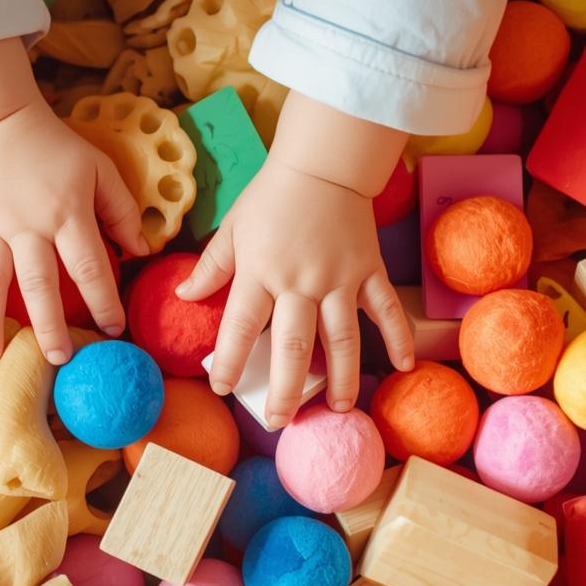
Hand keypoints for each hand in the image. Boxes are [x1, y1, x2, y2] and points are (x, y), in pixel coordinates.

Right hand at [0, 39, 147, 363]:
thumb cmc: (55, 146)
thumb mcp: (100, 169)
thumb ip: (122, 211)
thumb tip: (141, 251)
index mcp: (67, 214)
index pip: (89, 268)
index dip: (104, 302)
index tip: (113, 329)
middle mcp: (28, 226)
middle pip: (39, 285)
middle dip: (49, 325)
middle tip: (58, 358)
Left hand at [178, 93, 414, 428]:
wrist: (323, 163)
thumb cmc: (272, 197)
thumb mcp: (233, 228)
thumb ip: (211, 266)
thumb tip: (185, 296)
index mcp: (260, 272)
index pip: (239, 327)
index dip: (228, 362)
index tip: (222, 388)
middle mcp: (300, 281)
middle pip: (292, 347)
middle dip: (284, 389)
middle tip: (280, 421)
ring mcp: (339, 278)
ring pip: (341, 338)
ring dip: (340, 377)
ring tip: (337, 408)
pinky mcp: (369, 271)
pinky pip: (385, 310)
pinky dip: (397, 338)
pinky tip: (400, 368)